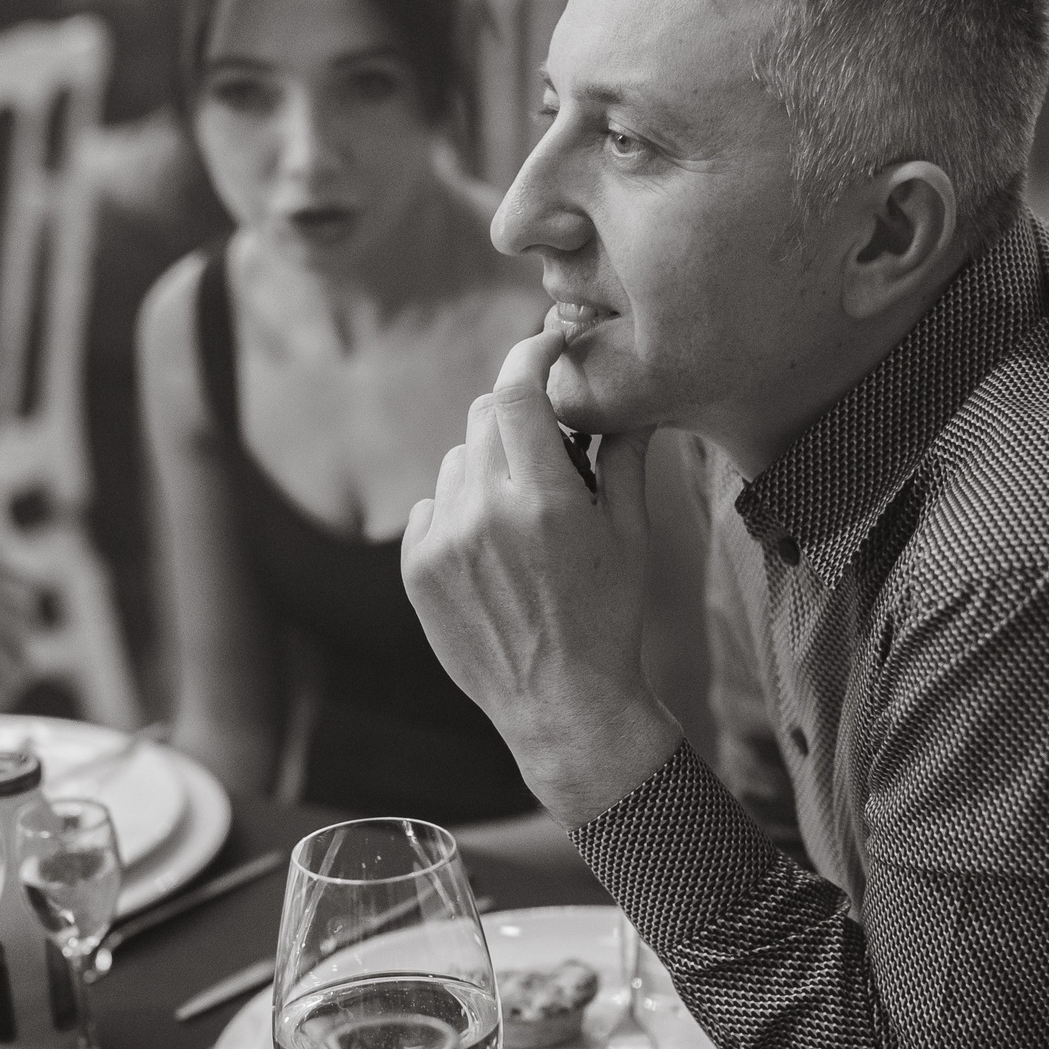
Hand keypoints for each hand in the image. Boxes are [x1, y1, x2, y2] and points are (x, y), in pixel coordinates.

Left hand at [401, 330, 682, 822]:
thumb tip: (627, 395)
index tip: (546, 345)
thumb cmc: (609, 615)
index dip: (529, 354)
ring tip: (521, 524)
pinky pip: (432, 507)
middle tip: (547, 458)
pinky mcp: (417, 568)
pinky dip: (459, 513)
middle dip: (518, 420)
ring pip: (457, 463)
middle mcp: (486, 513)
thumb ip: (621, 455)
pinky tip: (491, 554)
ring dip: (488, 471)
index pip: (516, 391)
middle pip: (485, 418)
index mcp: (544, 500)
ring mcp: (444, 541)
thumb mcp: (632, 533)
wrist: (562, 703)